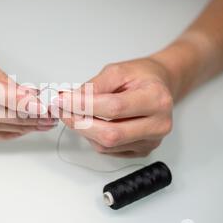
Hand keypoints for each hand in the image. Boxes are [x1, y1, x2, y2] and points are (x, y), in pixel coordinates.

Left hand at [56, 58, 173, 156]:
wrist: (159, 85)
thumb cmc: (141, 77)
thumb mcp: (117, 71)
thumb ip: (94, 87)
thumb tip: (71, 100)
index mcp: (156, 99)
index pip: (114, 108)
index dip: (84, 106)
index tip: (63, 100)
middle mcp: (158, 124)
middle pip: (111, 134)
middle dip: (80, 123)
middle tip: (63, 110)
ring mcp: (151, 141)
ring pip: (106, 145)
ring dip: (84, 130)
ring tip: (77, 113)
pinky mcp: (142, 151)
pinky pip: (109, 150)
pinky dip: (94, 137)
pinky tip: (93, 122)